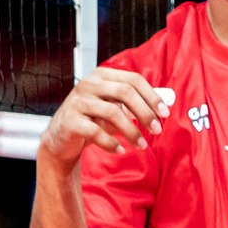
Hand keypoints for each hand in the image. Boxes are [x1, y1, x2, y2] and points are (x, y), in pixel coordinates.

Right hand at [40, 66, 170, 165]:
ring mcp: (77, 101)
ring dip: (131, 131)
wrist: (61, 138)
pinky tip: (120, 150)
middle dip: (145, 113)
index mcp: (103, 76)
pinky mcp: (69, 120)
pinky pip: (95, 131)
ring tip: (142, 146)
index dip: (151, 96)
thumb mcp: (115, 108)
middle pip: (125, 92)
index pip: (133, 79)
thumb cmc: (94, 121)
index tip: (165, 114)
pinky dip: (111, 143)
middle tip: (157, 130)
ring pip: (112, 112)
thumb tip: (166, 102)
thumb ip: (136, 103)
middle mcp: (88, 84)